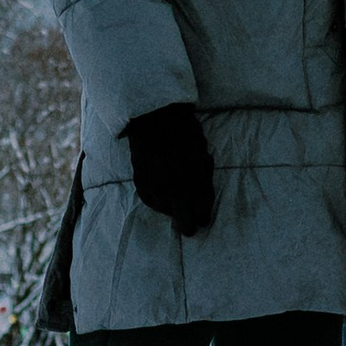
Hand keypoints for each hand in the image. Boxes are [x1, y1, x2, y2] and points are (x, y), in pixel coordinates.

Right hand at [125, 102, 216, 234]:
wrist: (153, 119)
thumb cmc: (184, 132)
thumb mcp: (202, 156)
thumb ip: (204, 179)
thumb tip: (204, 198)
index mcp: (194, 187)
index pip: (202, 217)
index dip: (205, 215)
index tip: (203, 212)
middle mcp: (174, 195)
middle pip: (186, 225)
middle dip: (191, 222)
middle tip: (192, 213)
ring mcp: (155, 192)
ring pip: (168, 213)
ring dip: (173, 206)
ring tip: (175, 190)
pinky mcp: (141, 185)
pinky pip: (152, 202)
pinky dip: (158, 199)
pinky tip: (162, 190)